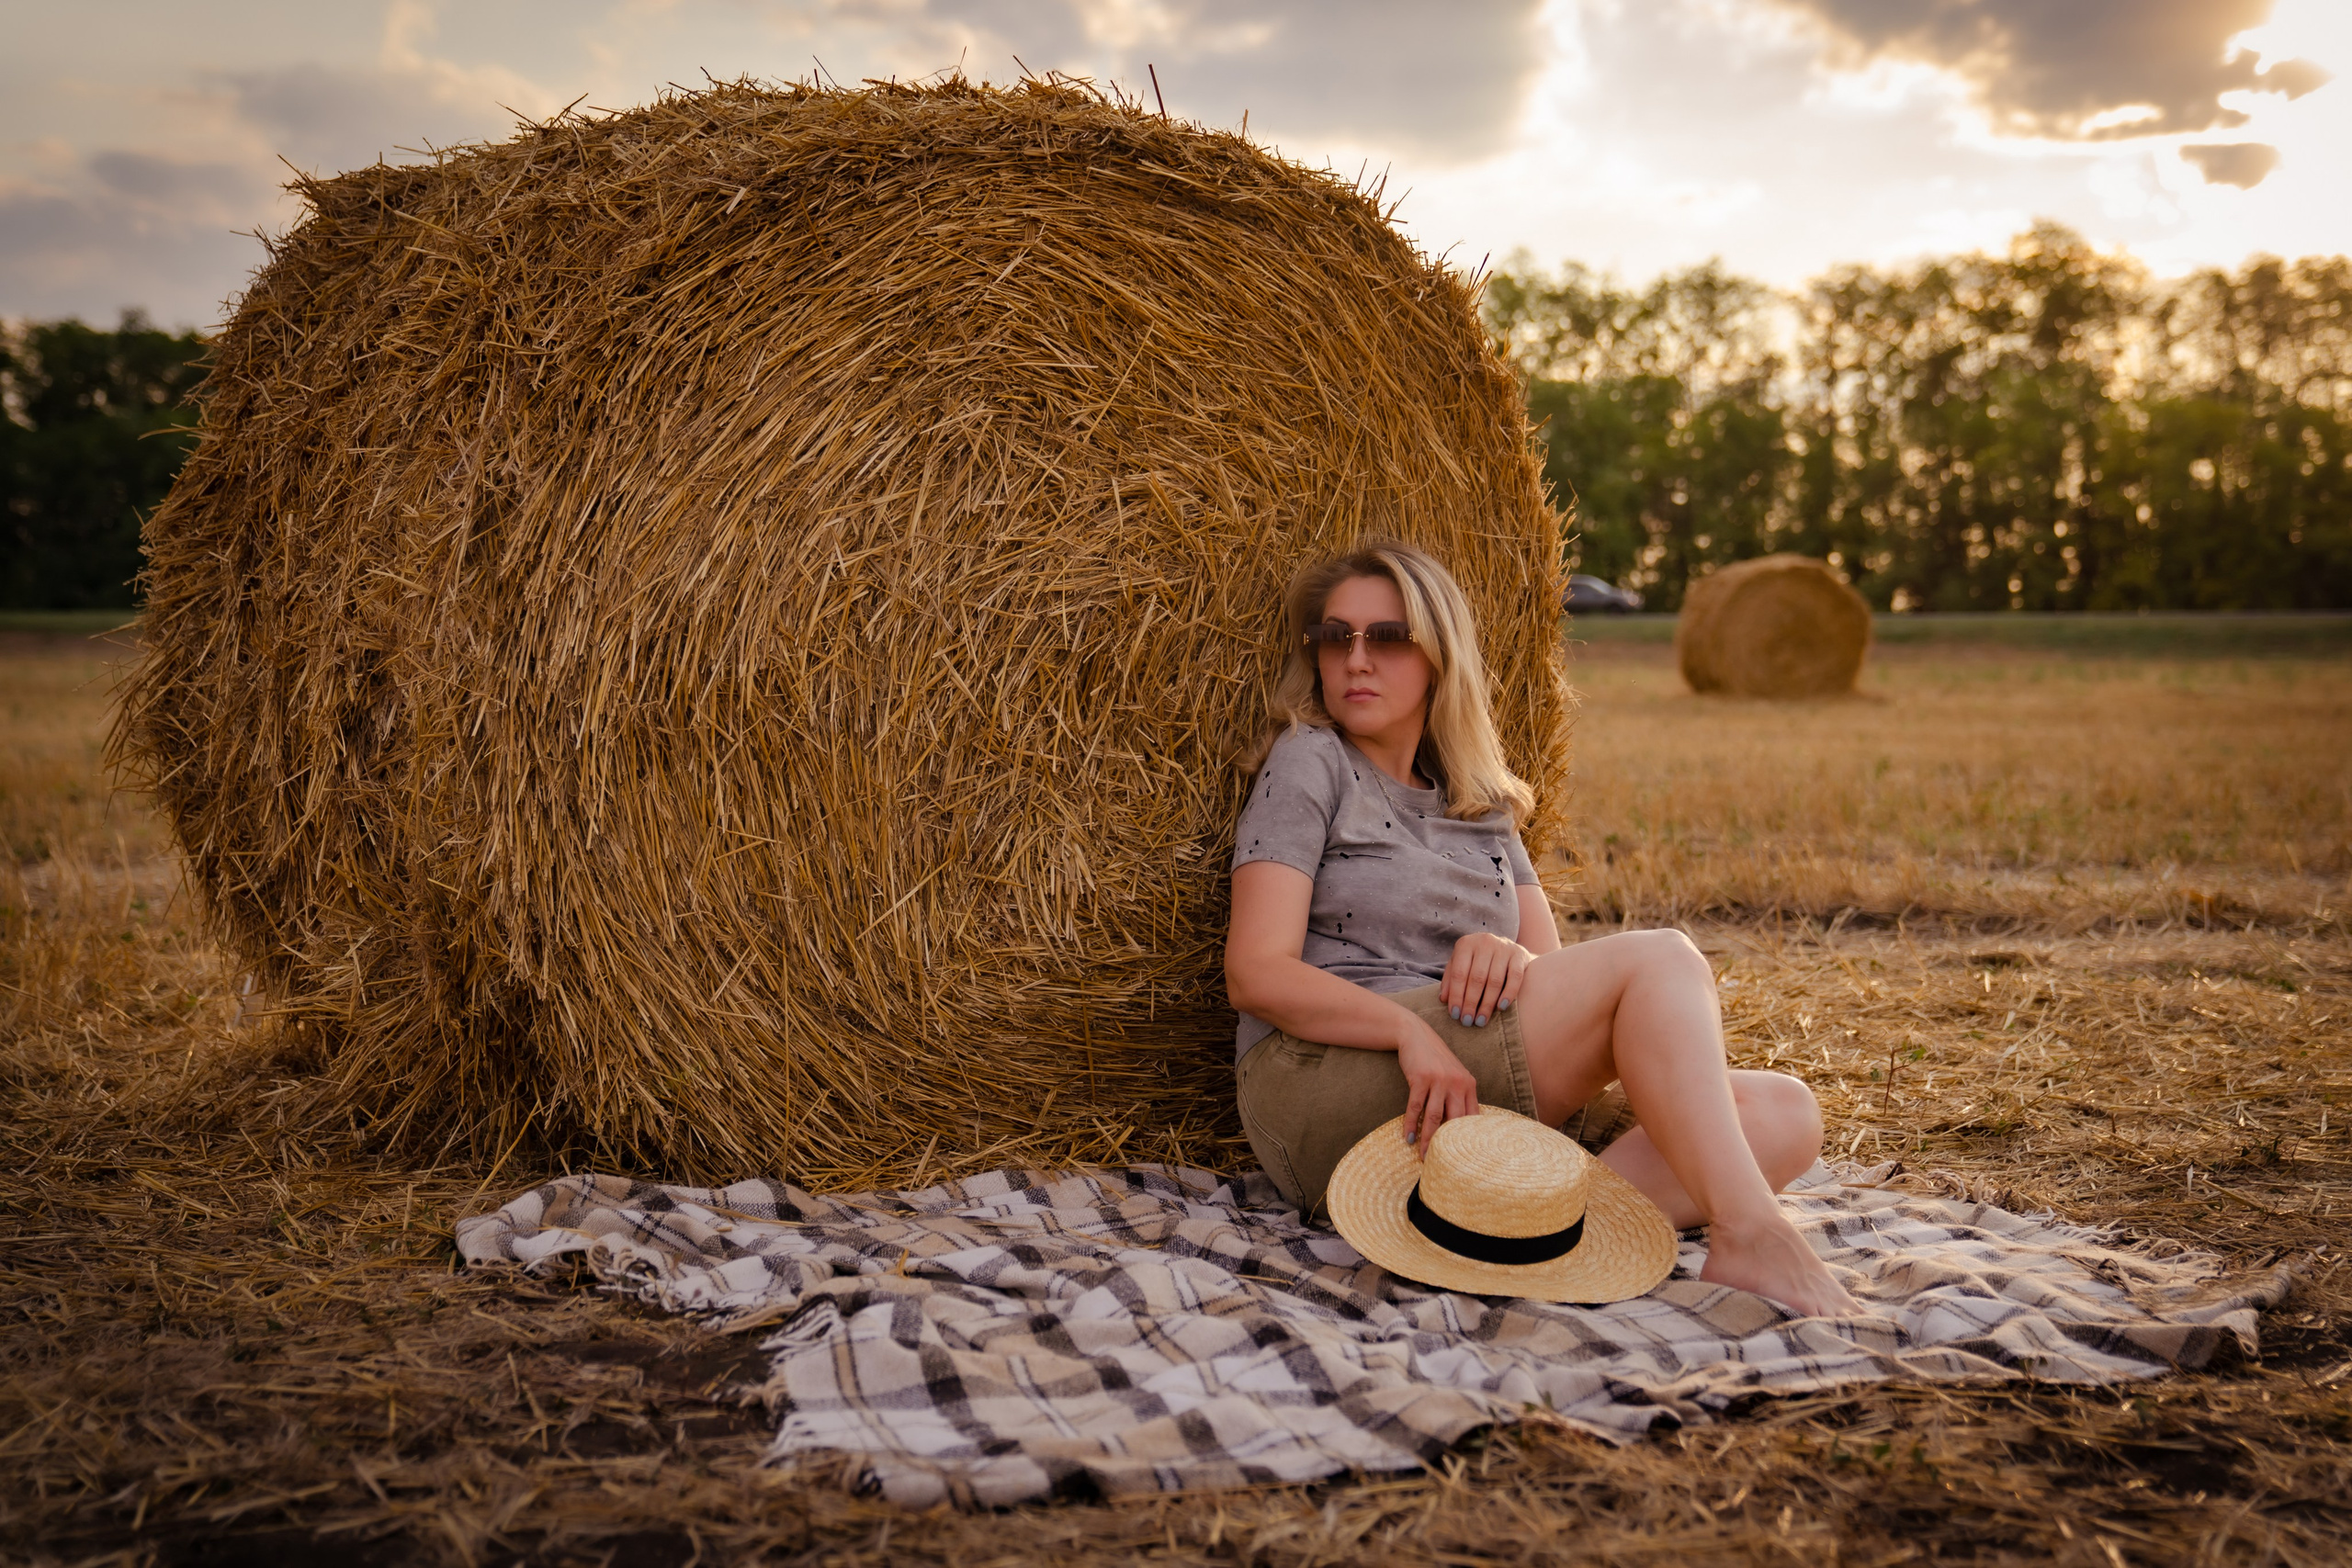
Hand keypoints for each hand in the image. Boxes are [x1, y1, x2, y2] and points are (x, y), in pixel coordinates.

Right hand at [1398, 1025, 1478, 1152]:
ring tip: (1424, 1156)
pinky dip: (1411, 1124)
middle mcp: (1458, 1083)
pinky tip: (1407, 1137)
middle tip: (1443, 1163)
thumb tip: (1459, 1130)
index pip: (1473, 1118)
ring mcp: (1439, 1080)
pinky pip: (1415, 1107)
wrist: (1416, 1035)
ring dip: (1428, 1139)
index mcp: (1469, 1085)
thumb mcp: (1454, 1076)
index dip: (1469, 1139)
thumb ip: (1459, 1098)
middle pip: (1455, 1121)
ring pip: (1435, 1117)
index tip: (1464, 1158)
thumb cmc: (1435, 1060)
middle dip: (1449, 1145)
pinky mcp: (1421, 1078)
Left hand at [1441, 931, 1530, 1027]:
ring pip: (1495, 980)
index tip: (1455, 1014)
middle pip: (1476, 978)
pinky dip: (1508, 994)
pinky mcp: (1520, 954)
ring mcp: (1503, 947)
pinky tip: (1501, 1007)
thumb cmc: (1479, 960)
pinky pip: (1515, 977)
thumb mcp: (1462, 964)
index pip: (1458, 973)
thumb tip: (1443, 999)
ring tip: (1481, 1020)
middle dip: (1471, 1003)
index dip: (1456, 996)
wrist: (1508, 948)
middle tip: (1468, 1021)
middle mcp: (1484, 943)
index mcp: (1466, 944)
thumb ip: (1451, 979)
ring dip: (1487, 1003)